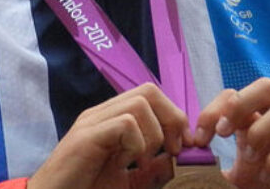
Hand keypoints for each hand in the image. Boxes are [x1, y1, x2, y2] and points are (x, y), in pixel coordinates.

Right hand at [29, 83, 191, 188]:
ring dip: (153, 134)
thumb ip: (150, 168)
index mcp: (112, 120)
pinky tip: (126, 163)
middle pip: (148, 91)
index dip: (174, 117)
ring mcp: (93, 122)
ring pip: (140, 103)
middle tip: (173, 150)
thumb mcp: (127, 181)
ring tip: (143, 161)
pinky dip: (136, 144)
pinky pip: (125, 123)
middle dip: (171, 118)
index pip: (151, 96)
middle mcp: (102, 114)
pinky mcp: (86, 136)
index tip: (183, 146)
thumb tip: (175, 157)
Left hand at [194, 78, 269, 188]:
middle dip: (240, 103)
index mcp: (257, 123)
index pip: (234, 95)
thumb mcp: (232, 178)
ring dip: (260, 131)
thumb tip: (185, 160)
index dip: (213, 110)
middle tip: (224, 132)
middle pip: (266, 86)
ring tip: (250, 158)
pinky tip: (268, 174)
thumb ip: (211, 166)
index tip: (199, 139)